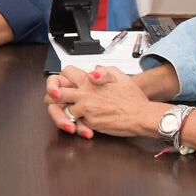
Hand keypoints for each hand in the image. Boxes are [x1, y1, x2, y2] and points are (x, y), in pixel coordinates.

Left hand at [44, 65, 163, 139]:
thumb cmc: (133, 99)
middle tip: (59, 103)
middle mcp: (84, 94)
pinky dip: (77, 125)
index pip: (65, 73)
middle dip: (53, 98)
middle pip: (54, 93)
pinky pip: (75, 124)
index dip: (61, 78)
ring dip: (64, 114)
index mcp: (90, 81)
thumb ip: (104, 71)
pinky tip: (84, 125)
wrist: (141, 116)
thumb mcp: (120, 77)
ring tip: (72, 116)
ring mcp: (85, 109)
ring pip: (62, 110)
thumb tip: (94, 70)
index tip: (63, 85)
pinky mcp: (89, 122)